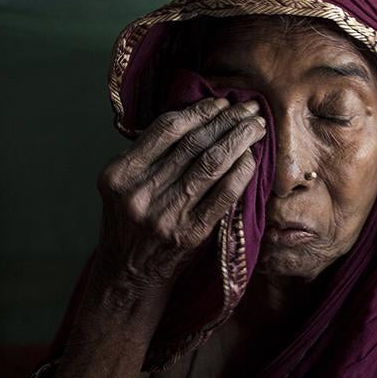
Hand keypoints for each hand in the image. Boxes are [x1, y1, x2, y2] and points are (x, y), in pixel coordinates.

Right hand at [94, 97, 266, 304]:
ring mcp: (166, 215)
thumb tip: (196, 116)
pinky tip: (252, 157)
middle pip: (193, 143)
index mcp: (119, 174)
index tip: (220, 102)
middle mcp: (140, 193)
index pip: (165, 129)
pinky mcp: (191, 234)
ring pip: (211, 163)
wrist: (128, 275)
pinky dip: (241, 171)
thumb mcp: (123, 186)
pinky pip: (224, 194)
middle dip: (227, 120)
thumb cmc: (130, 222)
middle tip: (250, 107)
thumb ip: (147, 155)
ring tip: (257, 126)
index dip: (198, 111)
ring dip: (239, 140)